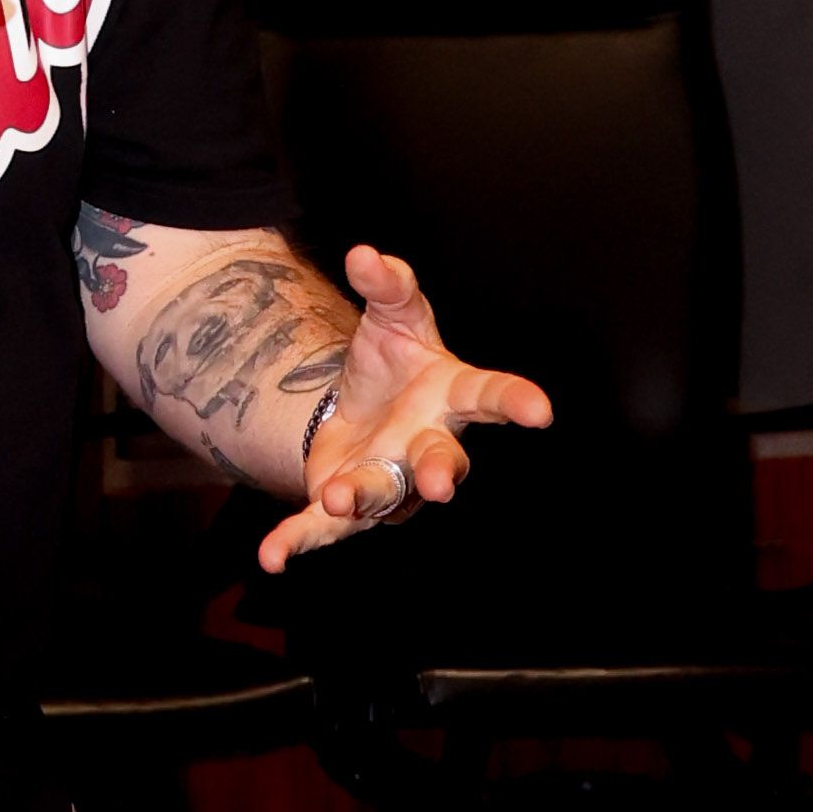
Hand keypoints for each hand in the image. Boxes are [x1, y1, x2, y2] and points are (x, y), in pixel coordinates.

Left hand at [250, 241, 552, 574]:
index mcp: (450, 397)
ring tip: (336, 495)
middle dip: (442, 472)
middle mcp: (426, 446)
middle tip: (441, 483)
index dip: (515, 402)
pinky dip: (298, 540)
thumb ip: (386, 286)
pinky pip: (325, 528)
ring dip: (362, 497)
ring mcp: (390, 479)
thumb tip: (365, 254)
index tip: (540, 410)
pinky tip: (272, 557)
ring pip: (384, 497)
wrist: (355, 403)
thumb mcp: (391, 316)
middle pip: (443, 462)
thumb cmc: (393, 362)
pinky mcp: (347, 502)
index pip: (490, 397)